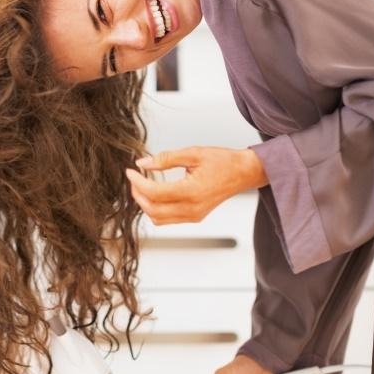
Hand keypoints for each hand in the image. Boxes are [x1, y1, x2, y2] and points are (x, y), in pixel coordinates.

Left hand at [126, 146, 267, 225]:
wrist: (243, 173)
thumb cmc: (223, 161)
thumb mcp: (193, 153)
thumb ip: (166, 159)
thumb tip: (143, 163)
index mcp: (192, 192)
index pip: (154, 193)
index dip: (137, 182)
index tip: (130, 171)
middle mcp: (192, 208)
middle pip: (152, 209)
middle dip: (138, 194)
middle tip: (134, 179)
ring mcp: (193, 216)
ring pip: (158, 219)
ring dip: (145, 204)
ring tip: (142, 186)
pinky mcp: (194, 218)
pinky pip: (167, 220)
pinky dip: (156, 209)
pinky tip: (155, 194)